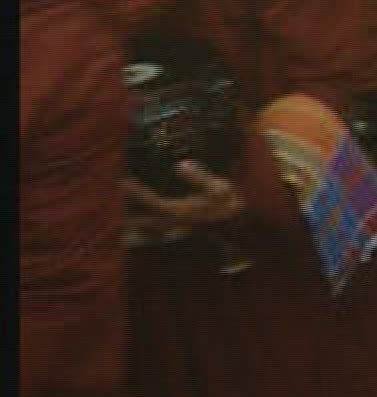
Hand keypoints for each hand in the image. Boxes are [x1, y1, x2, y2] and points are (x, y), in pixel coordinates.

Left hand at [123, 161, 244, 235]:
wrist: (239, 229)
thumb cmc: (228, 206)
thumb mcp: (218, 187)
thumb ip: (198, 176)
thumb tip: (180, 163)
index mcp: (179, 210)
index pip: (151, 200)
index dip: (136, 191)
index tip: (123, 181)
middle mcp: (174, 223)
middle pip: (143, 220)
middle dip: (129, 212)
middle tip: (116, 204)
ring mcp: (177, 231)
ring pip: (150, 229)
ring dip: (137, 222)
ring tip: (125, 215)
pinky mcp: (182, 233)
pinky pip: (159, 233)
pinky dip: (149, 229)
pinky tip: (146, 226)